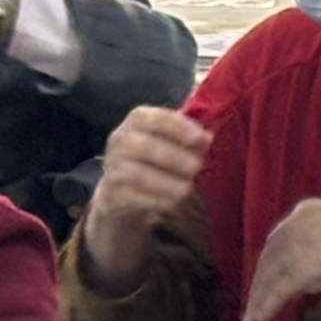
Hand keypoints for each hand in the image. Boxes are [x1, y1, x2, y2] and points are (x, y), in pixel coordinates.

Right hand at [78, 105, 210, 272]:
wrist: (120, 193)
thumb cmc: (153, 160)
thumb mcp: (169, 142)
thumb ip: (189, 139)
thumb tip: (208, 139)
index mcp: (136, 122)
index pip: (154, 118)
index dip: (178, 127)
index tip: (201, 138)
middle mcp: (119, 141)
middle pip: (144, 146)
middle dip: (174, 157)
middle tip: (198, 167)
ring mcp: (113, 169)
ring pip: (137, 174)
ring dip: (166, 182)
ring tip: (188, 188)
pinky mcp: (112, 195)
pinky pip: (134, 197)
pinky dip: (156, 200)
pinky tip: (174, 202)